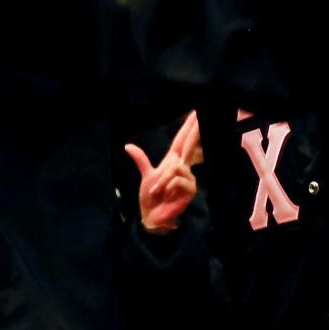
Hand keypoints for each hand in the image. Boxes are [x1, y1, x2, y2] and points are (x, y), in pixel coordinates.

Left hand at [125, 110, 201, 234]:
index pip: (183, 140)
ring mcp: (188, 178)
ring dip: (162, 180)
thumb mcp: (146, 176)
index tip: (196, 112)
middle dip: (195, 129)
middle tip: (201, 114)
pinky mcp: (190, 189)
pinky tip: (167, 195)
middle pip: (190, 144)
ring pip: (175, 166)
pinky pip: (176, 179)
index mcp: (173, 161)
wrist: (153, 217)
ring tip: (158, 191)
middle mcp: (183, 167)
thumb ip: (140, 159)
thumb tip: (127, 145)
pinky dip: (167, 186)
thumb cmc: (151, 197)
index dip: (189, 126)